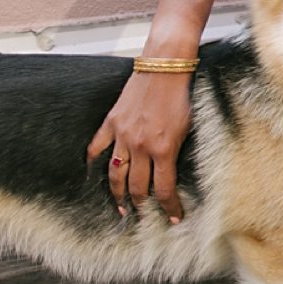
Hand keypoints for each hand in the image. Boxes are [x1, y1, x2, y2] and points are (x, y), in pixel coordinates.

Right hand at [85, 68, 192, 222]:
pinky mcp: (112, 122)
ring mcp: (123, 135)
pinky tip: (95, 173)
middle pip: (136, 187)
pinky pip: (97, 147)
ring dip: (117, 194)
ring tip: (120, 207)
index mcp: (163, 149)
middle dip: (141, 205)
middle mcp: (141, 146)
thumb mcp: (188, 127)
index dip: (169, 207)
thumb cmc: (181, 94)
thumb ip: (178, 151)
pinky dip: (94, 161)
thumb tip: (174, 171)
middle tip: (144, 215)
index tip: (174, 217)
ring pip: (116, 174)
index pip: (164, 189)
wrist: (165, 66)